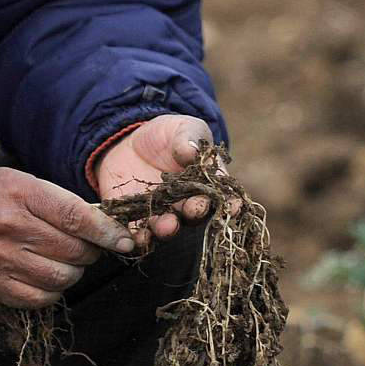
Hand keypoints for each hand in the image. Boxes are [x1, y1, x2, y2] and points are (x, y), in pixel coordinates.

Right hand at [0, 167, 134, 308]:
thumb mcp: (17, 181)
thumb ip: (56, 201)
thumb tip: (103, 225)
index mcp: (20, 194)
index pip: (76, 217)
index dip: (107, 232)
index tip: (125, 240)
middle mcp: (10, 227)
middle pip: (73, 251)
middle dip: (91, 252)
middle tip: (86, 247)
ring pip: (61, 278)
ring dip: (73, 273)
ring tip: (65, 261)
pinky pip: (39, 298)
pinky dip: (52, 291)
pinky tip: (47, 277)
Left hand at [93, 114, 218, 246]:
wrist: (131, 142)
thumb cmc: (167, 135)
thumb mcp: (182, 128)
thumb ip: (189, 138)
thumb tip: (191, 151)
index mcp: (205, 183)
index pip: (220, 195)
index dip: (229, 202)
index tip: (233, 205)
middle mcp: (186, 203)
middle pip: (194, 214)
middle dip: (195, 212)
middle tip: (194, 209)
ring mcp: (161, 212)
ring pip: (167, 226)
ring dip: (168, 228)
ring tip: (166, 225)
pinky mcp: (136, 217)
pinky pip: (138, 230)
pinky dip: (138, 236)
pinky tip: (137, 237)